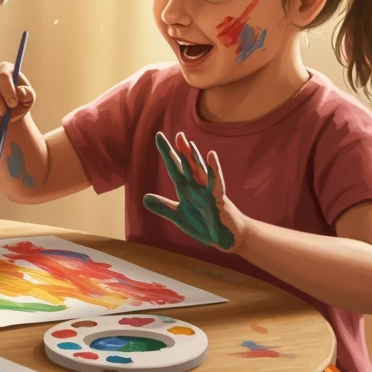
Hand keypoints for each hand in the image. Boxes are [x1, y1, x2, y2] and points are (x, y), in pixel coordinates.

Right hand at [0, 62, 35, 126]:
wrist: (9, 111)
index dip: (7, 90)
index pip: (2, 75)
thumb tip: (20, 91)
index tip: (13, 104)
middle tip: (5, 114)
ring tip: (1, 120)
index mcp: (5, 69)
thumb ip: (28, 94)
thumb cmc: (20, 101)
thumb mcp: (28, 99)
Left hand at [143, 131, 247, 251]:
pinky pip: (216, 183)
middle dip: (180, 150)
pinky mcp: (218, 200)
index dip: (167, 153)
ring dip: (194, 157)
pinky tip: (211, 156)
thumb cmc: (206, 224)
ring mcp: (208, 192)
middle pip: (187, 165)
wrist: (227, 238)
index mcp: (187, 189)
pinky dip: (214, 170)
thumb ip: (164, 206)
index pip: (174, 168)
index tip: (159, 136)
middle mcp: (197, 186)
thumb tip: (144, 198)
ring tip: (187, 142)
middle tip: (176, 133)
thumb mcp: (179, 216)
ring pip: (200, 171)